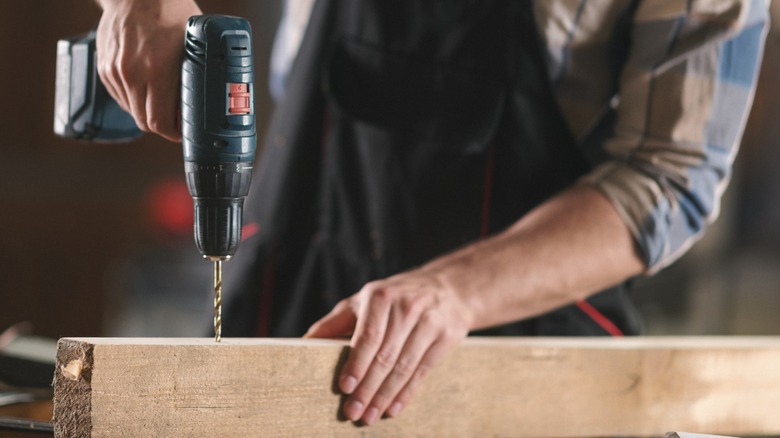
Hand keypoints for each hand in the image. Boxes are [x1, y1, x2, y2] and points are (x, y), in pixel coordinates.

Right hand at [95, 0, 201, 141]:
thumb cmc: (170, 12)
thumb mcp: (194, 42)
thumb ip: (197, 73)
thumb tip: (206, 101)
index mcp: (156, 69)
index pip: (160, 122)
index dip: (174, 133)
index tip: (184, 131)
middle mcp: (131, 73)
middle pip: (144, 121)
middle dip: (163, 126)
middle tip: (177, 122)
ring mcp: (114, 71)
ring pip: (132, 111)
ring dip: (148, 112)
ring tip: (164, 103)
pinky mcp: (104, 67)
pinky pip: (120, 97)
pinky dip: (134, 99)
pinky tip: (147, 89)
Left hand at [304, 268, 471, 424]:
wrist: (448, 287)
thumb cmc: (394, 297)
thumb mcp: (363, 301)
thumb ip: (334, 323)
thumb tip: (301, 344)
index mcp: (380, 296)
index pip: (367, 335)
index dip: (356, 363)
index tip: (345, 387)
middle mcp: (406, 306)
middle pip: (385, 355)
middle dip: (368, 388)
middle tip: (353, 413)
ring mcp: (430, 321)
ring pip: (404, 366)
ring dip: (385, 396)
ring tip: (370, 417)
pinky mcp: (447, 336)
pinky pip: (423, 370)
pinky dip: (407, 393)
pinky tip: (393, 409)